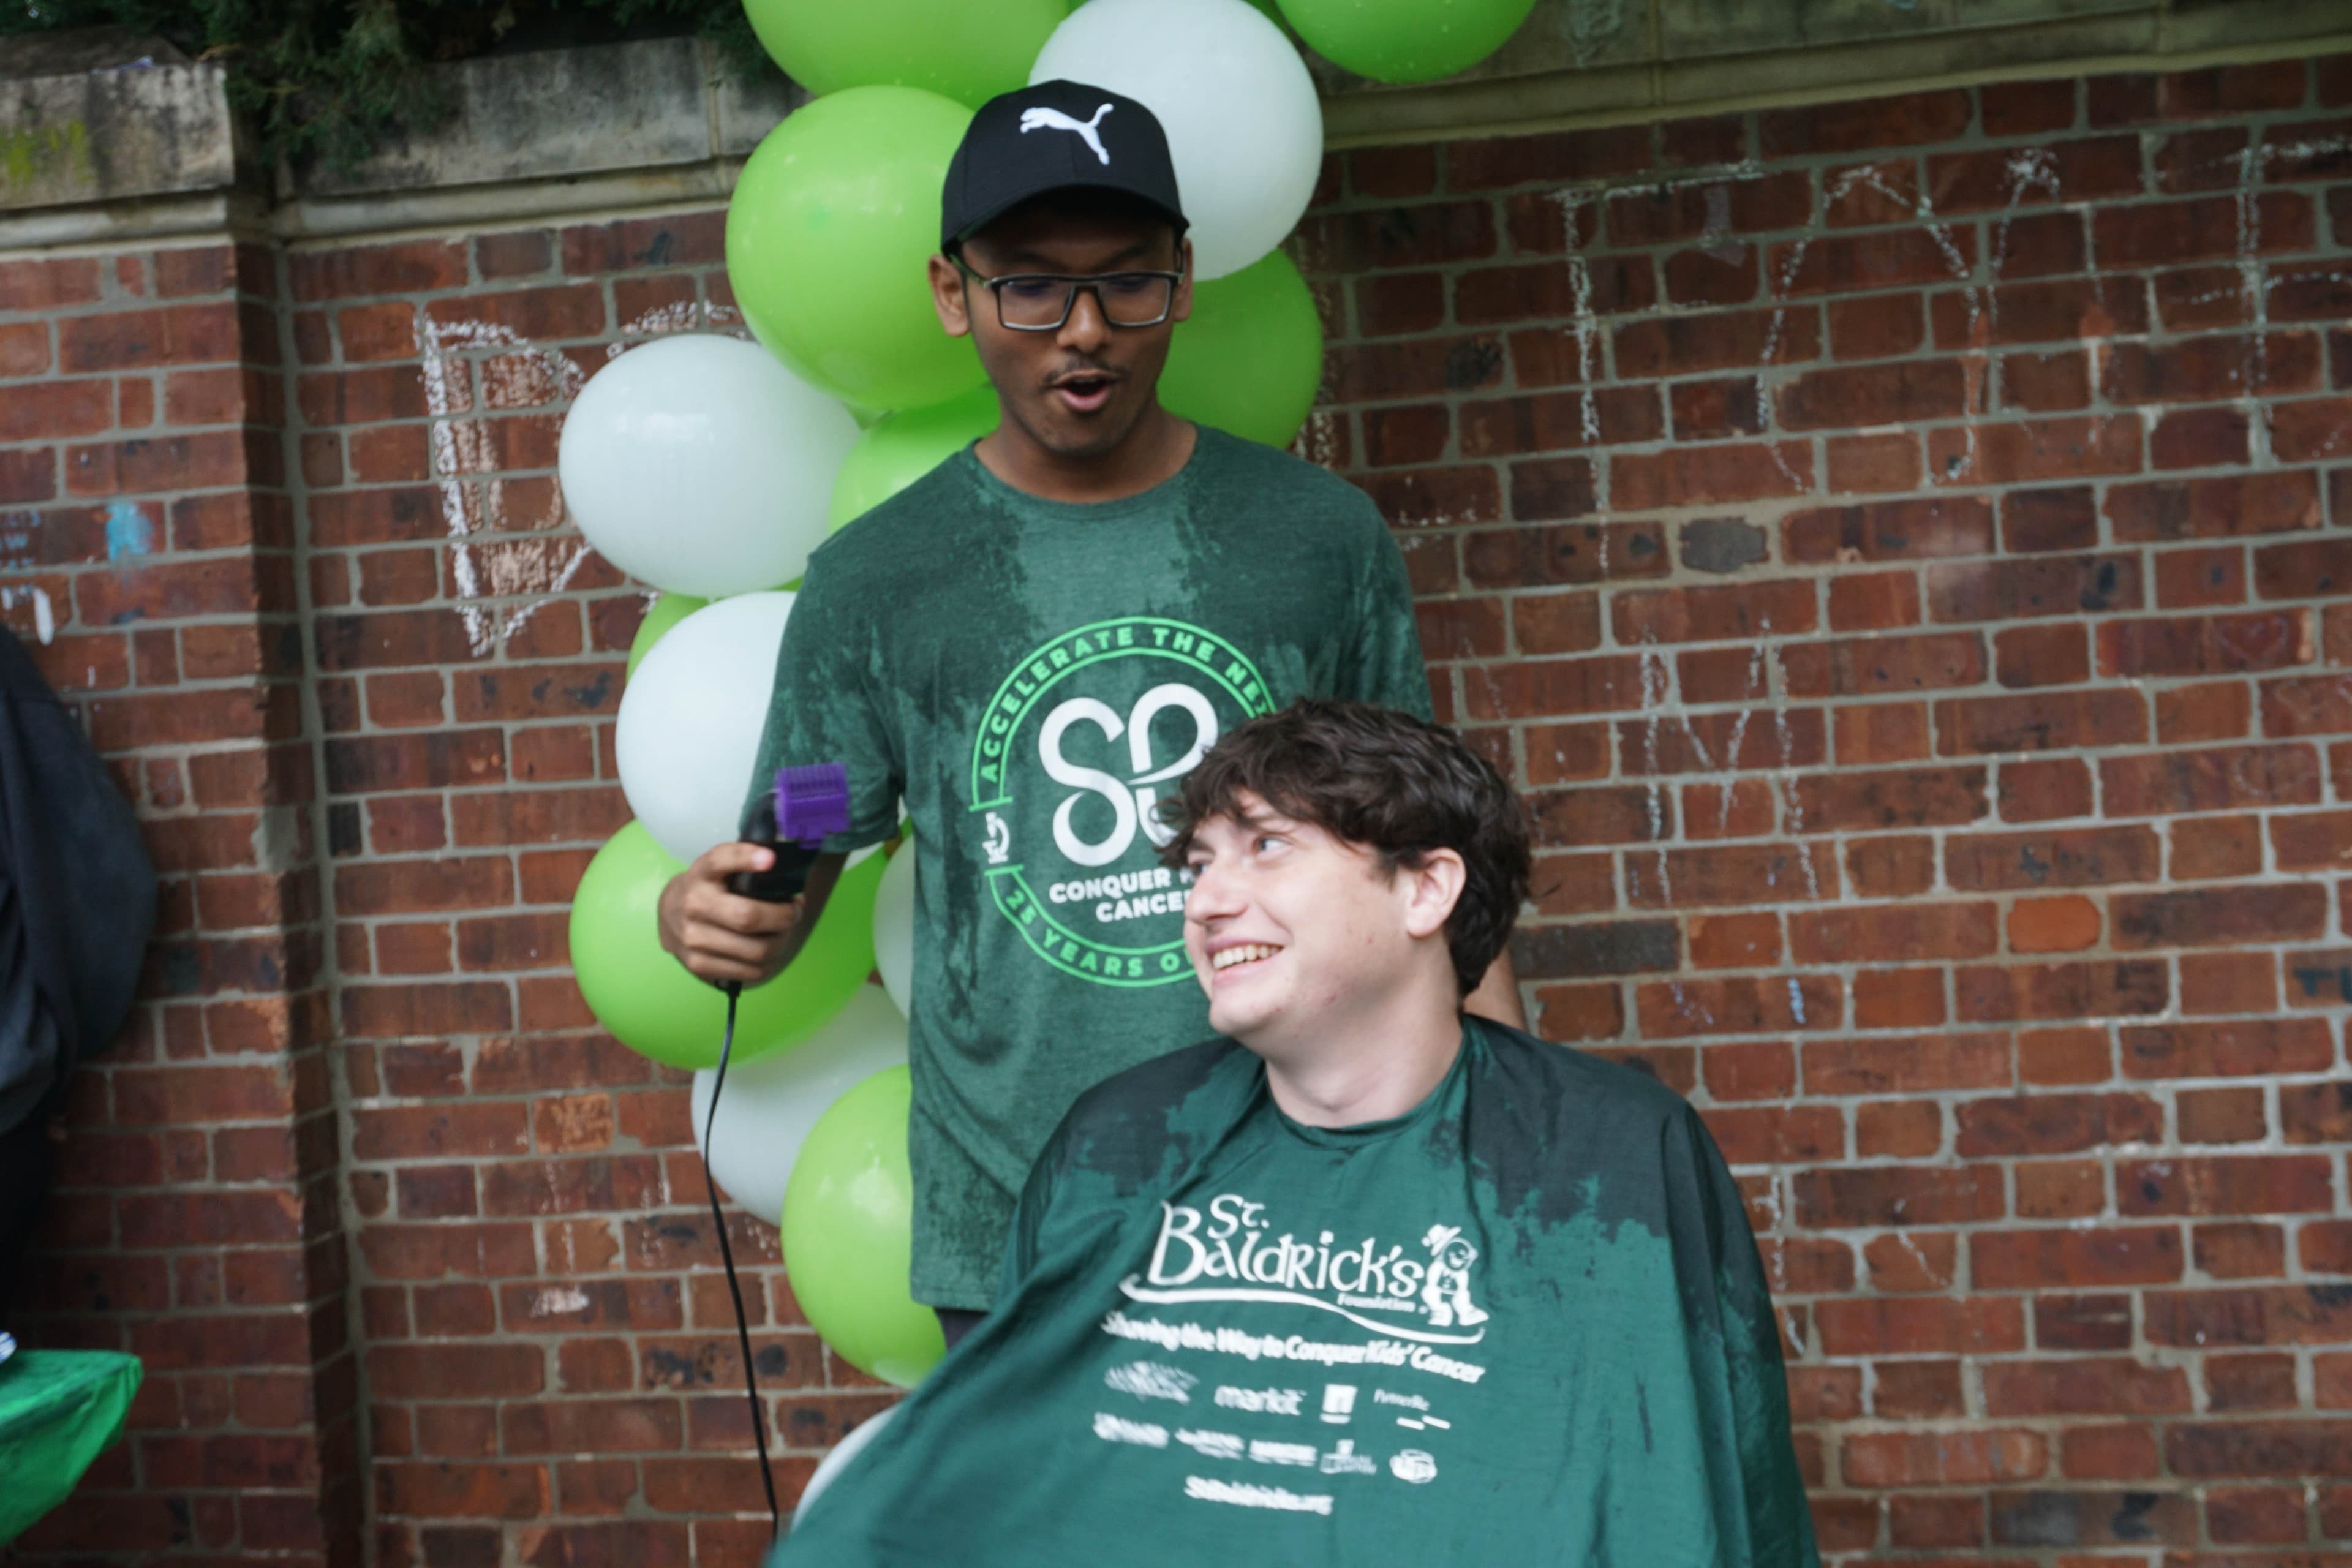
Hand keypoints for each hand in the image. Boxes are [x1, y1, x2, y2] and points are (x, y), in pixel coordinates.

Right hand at [657, 842, 804, 986]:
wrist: (671, 913)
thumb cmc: (710, 888)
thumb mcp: (722, 867)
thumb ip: (749, 864)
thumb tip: (789, 880)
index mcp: (702, 873)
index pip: (721, 860)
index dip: (746, 858)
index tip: (770, 859)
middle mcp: (693, 904)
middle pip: (748, 917)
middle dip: (783, 917)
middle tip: (793, 913)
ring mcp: (693, 937)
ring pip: (756, 950)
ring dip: (781, 942)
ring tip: (782, 932)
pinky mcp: (698, 964)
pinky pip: (750, 971)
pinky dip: (768, 962)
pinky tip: (766, 949)